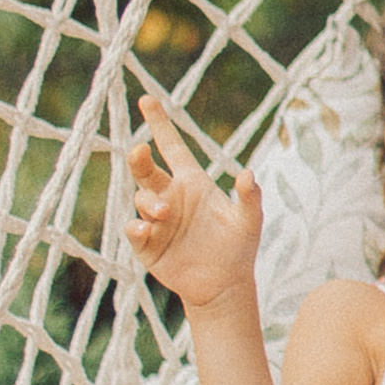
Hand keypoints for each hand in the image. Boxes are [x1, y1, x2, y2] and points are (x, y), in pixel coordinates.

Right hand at [128, 94, 263, 313]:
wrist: (224, 285)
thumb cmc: (239, 246)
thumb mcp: (249, 221)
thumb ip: (249, 198)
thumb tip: (247, 175)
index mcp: (192, 182)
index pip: (173, 146)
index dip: (160, 123)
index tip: (147, 98)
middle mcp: (170, 196)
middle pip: (146, 170)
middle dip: (139, 158)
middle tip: (140, 150)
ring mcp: (156, 220)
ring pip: (140, 199)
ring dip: (148, 202)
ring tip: (164, 211)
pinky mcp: (147, 245)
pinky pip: (134, 230)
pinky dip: (136, 228)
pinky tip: (145, 230)